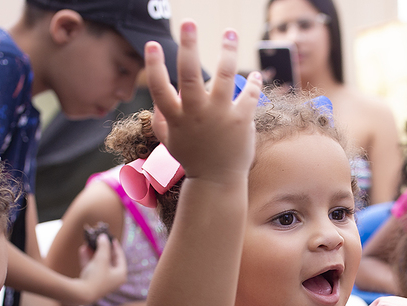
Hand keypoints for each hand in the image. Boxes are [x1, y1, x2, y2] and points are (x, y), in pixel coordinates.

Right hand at [75, 234, 128, 305]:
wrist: (81, 294)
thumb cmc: (96, 276)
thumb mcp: (101, 259)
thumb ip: (104, 246)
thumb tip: (104, 237)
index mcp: (121, 275)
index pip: (120, 258)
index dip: (116, 247)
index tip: (112, 239)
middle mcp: (113, 280)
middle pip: (109, 260)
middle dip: (102, 249)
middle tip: (99, 239)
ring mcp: (102, 282)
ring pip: (99, 264)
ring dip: (93, 253)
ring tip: (88, 243)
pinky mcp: (92, 283)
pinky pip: (91, 268)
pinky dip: (88, 259)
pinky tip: (82, 249)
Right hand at [143, 22, 262, 183]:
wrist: (218, 182)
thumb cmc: (193, 159)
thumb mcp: (170, 142)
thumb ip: (161, 121)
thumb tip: (155, 102)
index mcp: (177, 118)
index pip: (159, 88)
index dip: (154, 65)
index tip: (151, 43)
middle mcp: (196, 114)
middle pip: (190, 75)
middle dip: (188, 46)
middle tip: (189, 22)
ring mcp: (220, 116)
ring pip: (224, 77)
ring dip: (227, 51)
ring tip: (230, 32)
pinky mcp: (241, 121)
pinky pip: (249, 94)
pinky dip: (253, 83)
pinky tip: (255, 75)